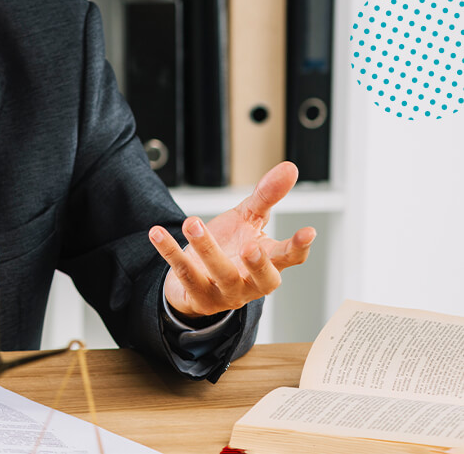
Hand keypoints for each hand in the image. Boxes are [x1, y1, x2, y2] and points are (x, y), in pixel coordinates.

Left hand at [148, 161, 316, 318]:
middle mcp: (250, 282)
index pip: (289, 258)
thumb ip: (267, 196)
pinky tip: (157, 233)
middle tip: (251, 245)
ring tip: (192, 222)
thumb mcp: (248, 219)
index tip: (308, 232)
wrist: (195, 277)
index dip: (299, 247)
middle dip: (258, 263)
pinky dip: (169, 252)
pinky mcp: (197, 296)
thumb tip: (289, 168)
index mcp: (269, 263)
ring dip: (206, 249)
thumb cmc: (229, 247)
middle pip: (262, 278)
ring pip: (220, 273)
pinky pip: (183, 273)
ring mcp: (225, 292)